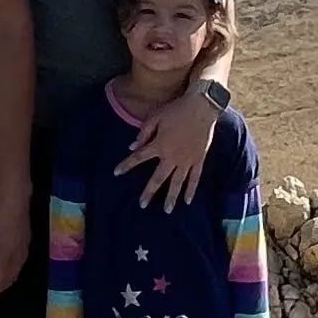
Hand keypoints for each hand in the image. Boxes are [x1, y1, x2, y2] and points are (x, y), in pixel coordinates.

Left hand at [0, 188, 31, 303]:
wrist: (14, 200)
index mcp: (2, 258)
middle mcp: (16, 257)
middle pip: (9, 279)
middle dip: (0, 289)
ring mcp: (24, 249)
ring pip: (17, 271)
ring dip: (9, 280)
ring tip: (0, 282)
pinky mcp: (27, 241)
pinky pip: (22, 262)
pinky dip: (15, 269)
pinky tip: (11, 264)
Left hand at [118, 85, 221, 208]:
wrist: (201, 107)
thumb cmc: (176, 110)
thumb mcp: (154, 117)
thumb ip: (143, 133)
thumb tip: (132, 147)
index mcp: (158, 145)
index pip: (138, 158)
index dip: (126, 165)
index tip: (116, 173)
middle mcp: (171, 157)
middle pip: (158, 178)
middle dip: (149, 192)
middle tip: (142, 204)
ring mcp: (186, 160)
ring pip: (177, 183)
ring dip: (171, 197)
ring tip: (167, 210)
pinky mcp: (198, 160)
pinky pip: (195, 178)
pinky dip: (191, 190)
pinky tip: (187, 201)